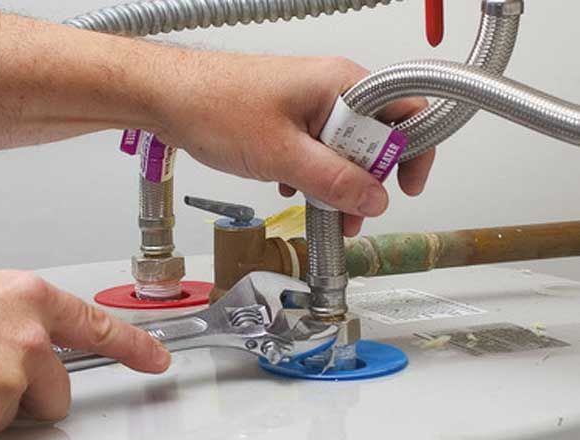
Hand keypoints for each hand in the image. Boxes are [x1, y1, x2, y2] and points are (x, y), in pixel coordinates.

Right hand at [0, 270, 169, 439]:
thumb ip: (12, 320)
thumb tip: (28, 344)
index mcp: (25, 300)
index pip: (96, 326)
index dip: (134, 346)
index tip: (156, 360)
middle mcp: (26, 340)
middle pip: (58, 391)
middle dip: (29, 396)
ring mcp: (7, 384)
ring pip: (20, 418)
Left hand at [153, 54, 434, 235]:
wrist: (166, 98)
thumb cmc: (217, 109)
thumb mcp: (282, 155)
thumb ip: (333, 180)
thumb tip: (376, 199)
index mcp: (341, 84)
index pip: (405, 111)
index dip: (413, 151)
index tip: (404, 189)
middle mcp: (330, 89)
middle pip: (374, 136)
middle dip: (368, 180)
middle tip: (353, 215)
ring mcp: (307, 103)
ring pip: (341, 148)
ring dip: (336, 184)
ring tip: (324, 215)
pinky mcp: (285, 119)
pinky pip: (314, 150)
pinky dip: (309, 174)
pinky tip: (288, 191)